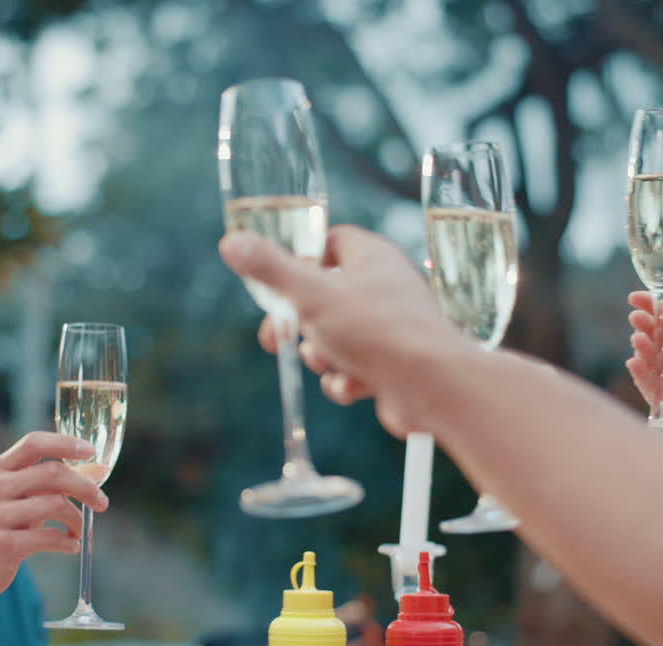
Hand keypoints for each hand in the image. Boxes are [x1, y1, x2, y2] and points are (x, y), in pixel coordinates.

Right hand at [0, 431, 108, 605]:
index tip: (90, 452)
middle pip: (53, 473)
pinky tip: (71, 546)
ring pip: (55, 504)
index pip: (34, 442)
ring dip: (77, 519)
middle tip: (102, 502)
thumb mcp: (12, 496)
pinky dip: (68, 542)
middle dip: (86, 487)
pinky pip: (48, 538)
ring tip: (78, 531)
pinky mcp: (1, 544)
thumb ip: (42, 482)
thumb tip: (91, 474)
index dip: (65, 443)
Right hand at [221, 225, 470, 436]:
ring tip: (331, 362)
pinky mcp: (394, 364)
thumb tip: (231, 240)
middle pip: (323, 297)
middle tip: (278, 339)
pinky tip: (355, 387)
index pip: (328, 242)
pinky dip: (346, 381)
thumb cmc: (377, 331)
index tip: (276, 281)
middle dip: (299, 324)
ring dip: (322, 357)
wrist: (432, 387)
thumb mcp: (311, 295)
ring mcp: (391, 327)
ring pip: (335, 338)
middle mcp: (384, 287)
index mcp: (370, 256)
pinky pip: (354, 369)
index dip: (298, 260)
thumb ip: (270, 269)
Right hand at [625, 292, 662, 445]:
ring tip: (638, 340)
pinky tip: (634, 363)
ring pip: (647, 357)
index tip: (638, 298)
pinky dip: (639, 372)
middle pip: (654, 336)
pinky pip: (645, 382)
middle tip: (637, 318)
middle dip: (644, 325)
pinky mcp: (660, 397)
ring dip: (641, 348)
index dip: (652, 307)